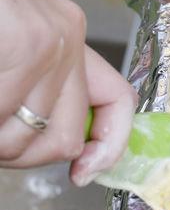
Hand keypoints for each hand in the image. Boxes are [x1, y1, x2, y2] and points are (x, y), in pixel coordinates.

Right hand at [0, 0, 136, 182]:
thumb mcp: (10, 40)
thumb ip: (33, 84)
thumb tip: (54, 145)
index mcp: (68, 36)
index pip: (118, 101)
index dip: (108, 147)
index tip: (83, 173)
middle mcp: (69, 37)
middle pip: (66, 137)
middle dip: (22, 158)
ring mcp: (50, 40)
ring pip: (26, 134)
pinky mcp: (27, 42)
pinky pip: (2, 112)